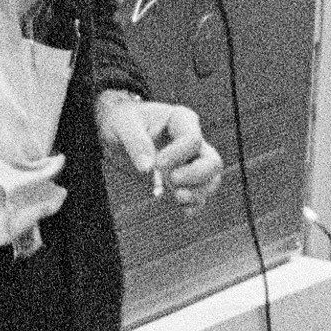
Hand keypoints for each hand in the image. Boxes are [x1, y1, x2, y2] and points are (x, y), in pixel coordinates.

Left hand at [99, 94, 223, 207]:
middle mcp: (193, 141)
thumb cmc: (122, 122)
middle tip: (172, 180)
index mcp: (182, 120)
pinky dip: (195, 204)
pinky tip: (184, 210)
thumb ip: (136, 142)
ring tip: (177, 197)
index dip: (177, 155)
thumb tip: (147, 169)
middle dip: (196, 175)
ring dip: (198, 193)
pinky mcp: (186, 179)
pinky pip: (200, 194)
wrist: (118, 133)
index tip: (157, 164)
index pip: (193, 140)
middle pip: (212, 162)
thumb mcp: (123, 124)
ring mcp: (192, 161)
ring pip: (211, 180)